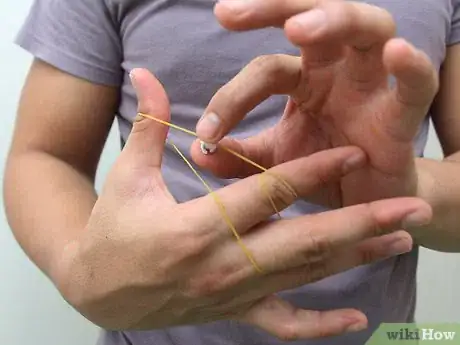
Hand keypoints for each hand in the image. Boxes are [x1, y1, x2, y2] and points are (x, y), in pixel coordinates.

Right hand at [56, 69, 431, 339]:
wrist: (97, 288)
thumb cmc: (113, 231)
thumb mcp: (128, 176)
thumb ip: (149, 125)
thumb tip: (142, 73)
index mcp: (196, 227)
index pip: (268, 194)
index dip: (314, 170)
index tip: (355, 150)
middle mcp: (223, 266)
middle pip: (305, 241)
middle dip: (362, 221)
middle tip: (410, 207)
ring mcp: (233, 296)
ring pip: (306, 277)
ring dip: (356, 257)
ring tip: (401, 239)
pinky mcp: (234, 314)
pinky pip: (284, 325)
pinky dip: (322, 327)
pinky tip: (357, 321)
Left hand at [193, 0, 438, 208]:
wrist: (362, 205)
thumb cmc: (322, 172)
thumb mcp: (275, 162)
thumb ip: (240, 155)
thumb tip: (199, 152)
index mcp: (304, 79)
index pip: (264, 70)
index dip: (231, 96)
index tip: (206, 131)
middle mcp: (337, 71)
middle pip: (312, 18)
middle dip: (274, 8)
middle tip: (230, 12)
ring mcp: (371, 86)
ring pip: (365, 30)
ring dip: (335, 20)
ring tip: (298, 29)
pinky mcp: (402, 114)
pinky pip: (417, 83)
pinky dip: (412, 66)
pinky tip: (396, 51)